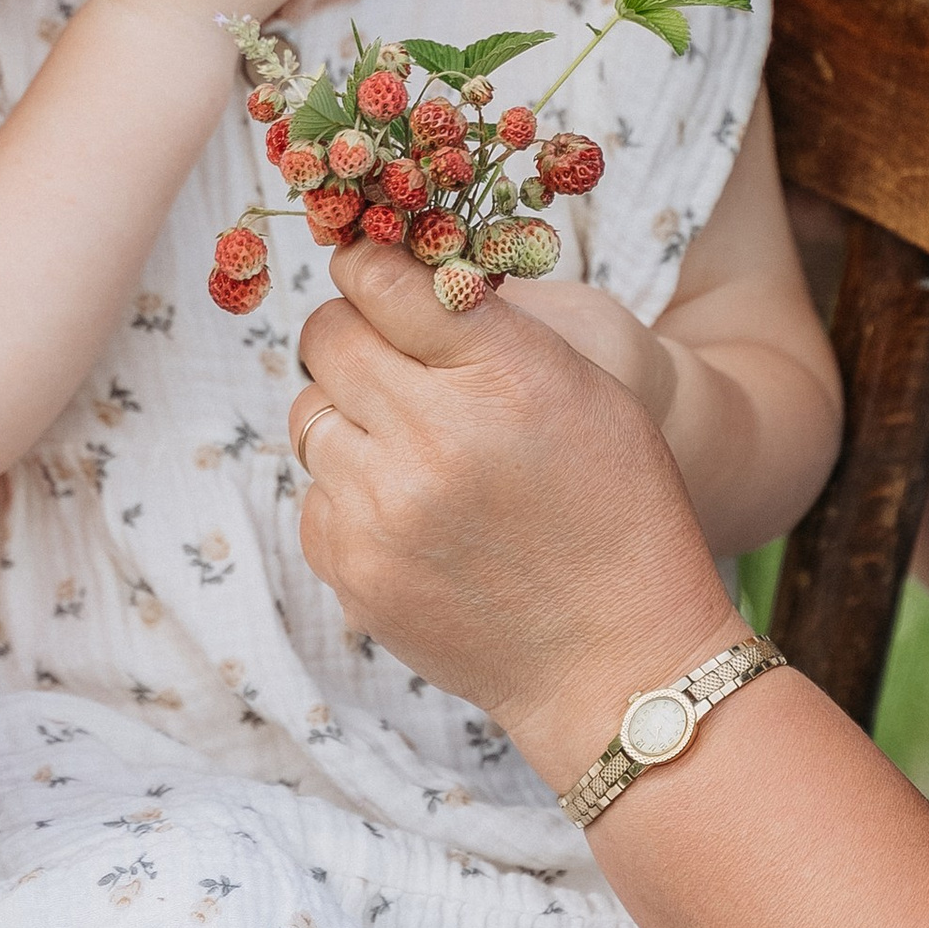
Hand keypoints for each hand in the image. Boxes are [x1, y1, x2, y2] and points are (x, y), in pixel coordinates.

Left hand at [291, 242, 741, 786]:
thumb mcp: (586, 389)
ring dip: (349, 417)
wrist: (617, 661)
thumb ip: (486, 327)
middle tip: (388, 355)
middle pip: (326, 337)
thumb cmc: (617, 510)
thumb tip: (388, 272)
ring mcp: (380, 510)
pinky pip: (316, 493)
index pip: (378, 277)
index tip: (374, 273)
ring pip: (311, 416)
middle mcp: (430, 437)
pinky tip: (412, 514)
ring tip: (412, 446)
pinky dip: (350, 492)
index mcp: (501, 374)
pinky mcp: (352, 570)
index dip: (369, 266)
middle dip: (352, 334)